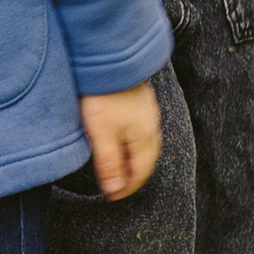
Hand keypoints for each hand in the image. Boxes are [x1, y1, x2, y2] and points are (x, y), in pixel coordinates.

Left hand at [79, 81, 160, 201]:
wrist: (110, 56)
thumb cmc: (104, 96)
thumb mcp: (101, 134)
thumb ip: (109, 163)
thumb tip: (115, 191)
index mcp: (145, 139)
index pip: (141, 173)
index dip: (126, 188)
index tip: (112, 197)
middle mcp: (152, 127)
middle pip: (146, 160)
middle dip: (132, 176)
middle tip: (116, 186)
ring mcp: (148, 112)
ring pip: (144, 144)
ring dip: (132, 158)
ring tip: (117, 165)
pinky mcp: (140, 100)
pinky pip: (140, 129)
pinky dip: (131, 141)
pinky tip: (119, 138)